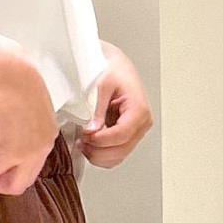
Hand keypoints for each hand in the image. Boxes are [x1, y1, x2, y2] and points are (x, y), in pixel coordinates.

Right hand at [0, 52, 61, 193]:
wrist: (7, 77)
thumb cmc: (14, 81)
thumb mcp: (26, 105)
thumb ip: (23, 123)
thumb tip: (7, 129)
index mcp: (48, 135)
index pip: (35, 164)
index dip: (14, 167)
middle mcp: (42, 148)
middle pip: (25, 181)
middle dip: (4, 182)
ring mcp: (28, 154)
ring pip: (12, 184)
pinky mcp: (10, 154)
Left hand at [78, 43, 152, 166]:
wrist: (116, 66)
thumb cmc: (113, 70)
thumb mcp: (102, 85)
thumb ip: (97, 109)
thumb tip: (92, 130)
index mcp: (139, 109)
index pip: (122, 134)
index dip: (101, 140)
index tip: (85, 135)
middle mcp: (141, 123)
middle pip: (122, 149)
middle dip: (98, 150)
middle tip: (82, 141)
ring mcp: (136, 131)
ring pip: (119, 156)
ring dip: (99, 155)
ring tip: (84, 144)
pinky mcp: (128, 135)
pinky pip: (116, 154)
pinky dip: (102, 155)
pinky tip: (90, 146)